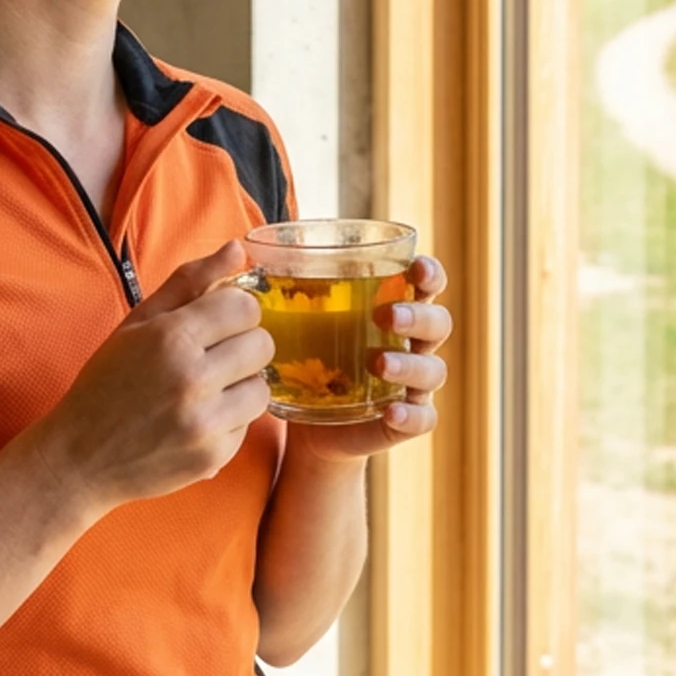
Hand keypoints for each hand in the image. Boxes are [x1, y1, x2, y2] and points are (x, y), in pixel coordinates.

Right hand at [30, 239, 273, 518]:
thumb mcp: (137, 323)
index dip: (234, 311)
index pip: (245, 306)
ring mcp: (204, 422)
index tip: (216, 323)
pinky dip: (229, 420)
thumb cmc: (106, 383)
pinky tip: (196, 420)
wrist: (77, 459)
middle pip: (262, 344)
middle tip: (212, 357)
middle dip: (242, 345)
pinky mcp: (214, 457)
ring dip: (241, 385)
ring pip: (262, 387)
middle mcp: (192, 379)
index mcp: (171, 337)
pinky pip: (248, 424)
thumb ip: (190, 281)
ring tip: (206, 390)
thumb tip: (240, 249)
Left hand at [285, 255, 452, 463]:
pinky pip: (423, 418)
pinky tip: (391, 410)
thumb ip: (276, 286)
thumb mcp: (294, 322)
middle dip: (419, 316)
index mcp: (394, 309)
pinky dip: (412, 414)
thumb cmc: (307, 359)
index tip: (415, 267)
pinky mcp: (402, 422)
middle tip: (388, 316)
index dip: (430, 273)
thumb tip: (236, 247)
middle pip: (438, 323)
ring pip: (433, 370)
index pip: (427, 283)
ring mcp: (412, 385)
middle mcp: (412, 344)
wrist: (308, 428)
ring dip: (410, 364)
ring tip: (379, 362)